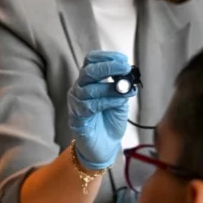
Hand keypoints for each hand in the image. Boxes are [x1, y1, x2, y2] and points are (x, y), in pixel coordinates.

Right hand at [68, 51, 134, 169]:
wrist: (105, 146)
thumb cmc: (110, 122)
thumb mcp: (120, 100)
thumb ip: (122, 87)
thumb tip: (127, 74)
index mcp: (90, 81)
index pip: (91, 61)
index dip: (106, 57)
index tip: (123, 59)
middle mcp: (80, 89)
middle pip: (88, 71)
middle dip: (108, 67)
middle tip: (124, 68)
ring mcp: (76, 103)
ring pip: (89, 89)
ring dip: (111, 89)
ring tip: (125, 92)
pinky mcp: (76, 118)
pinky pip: (89, 106)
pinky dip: (106, 102)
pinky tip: (117, 103)